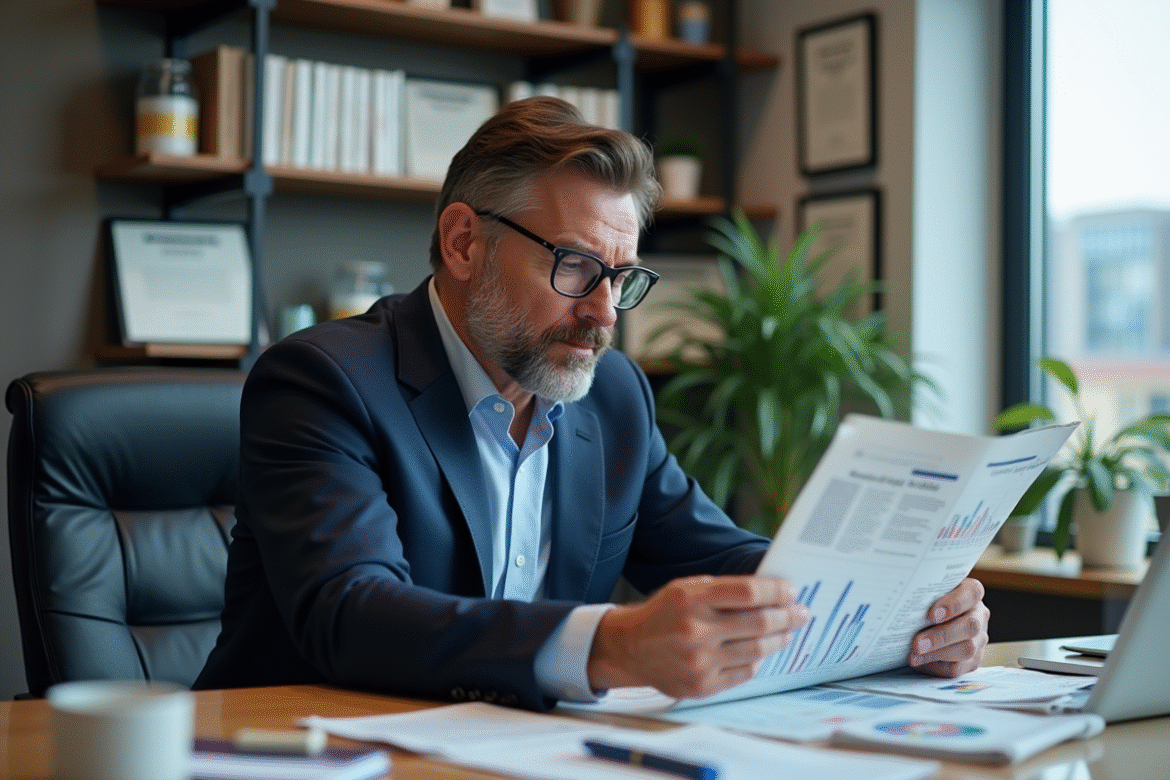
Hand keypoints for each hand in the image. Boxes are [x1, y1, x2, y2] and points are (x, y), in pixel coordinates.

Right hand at [587, 575, 810, 698]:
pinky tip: (761, 650)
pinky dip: (757, 660)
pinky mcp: (701, 685)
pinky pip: (744, 672)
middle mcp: (694, 630)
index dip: (776, 592)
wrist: (631, 648)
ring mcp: (698, 661)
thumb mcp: (686, 589)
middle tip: (801, 613)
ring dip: (779, 639)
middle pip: (758, 623)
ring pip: (756, 650)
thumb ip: (724, 589)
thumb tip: (771, 592)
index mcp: (690, 598)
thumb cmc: (665, 614)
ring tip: (787, 632)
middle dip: (787, 616)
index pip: (747, 592)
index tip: (791, 592)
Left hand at [908, 577, 989, 676]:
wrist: (926, 618)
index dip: (954, 604)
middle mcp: (978, 615)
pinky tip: (920, 662)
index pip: (971, 593)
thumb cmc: (925, 600)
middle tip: (917, 643)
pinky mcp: (972, 660)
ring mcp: (978, 639)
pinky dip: (936, 666)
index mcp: (971, 592)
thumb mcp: (925, 591)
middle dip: (941, 636)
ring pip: (967, 649)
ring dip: (937, 654)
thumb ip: (921, 592)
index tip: (933, 614)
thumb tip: (902, 597)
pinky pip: (958, 668)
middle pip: (970, 626)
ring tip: (914, 655)